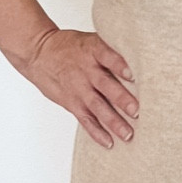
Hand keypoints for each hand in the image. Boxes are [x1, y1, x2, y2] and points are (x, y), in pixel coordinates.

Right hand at [18, 27, 137, 147]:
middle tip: (136, 111)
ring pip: (97, 106)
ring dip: (113, 121)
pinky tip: (109, 142)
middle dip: (121, 99)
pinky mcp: (72, 103)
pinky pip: (85, 119)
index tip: (132, 74)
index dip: (119, 65)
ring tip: (128, 134)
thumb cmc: (70, 46)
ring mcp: (78, 88)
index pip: (107, 56)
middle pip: (105, 85)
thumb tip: (142, 56)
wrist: (38, 53)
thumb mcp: (89, 40)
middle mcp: (86, 70)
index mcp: (92, 51)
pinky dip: (97, 132)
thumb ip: (111, 49)